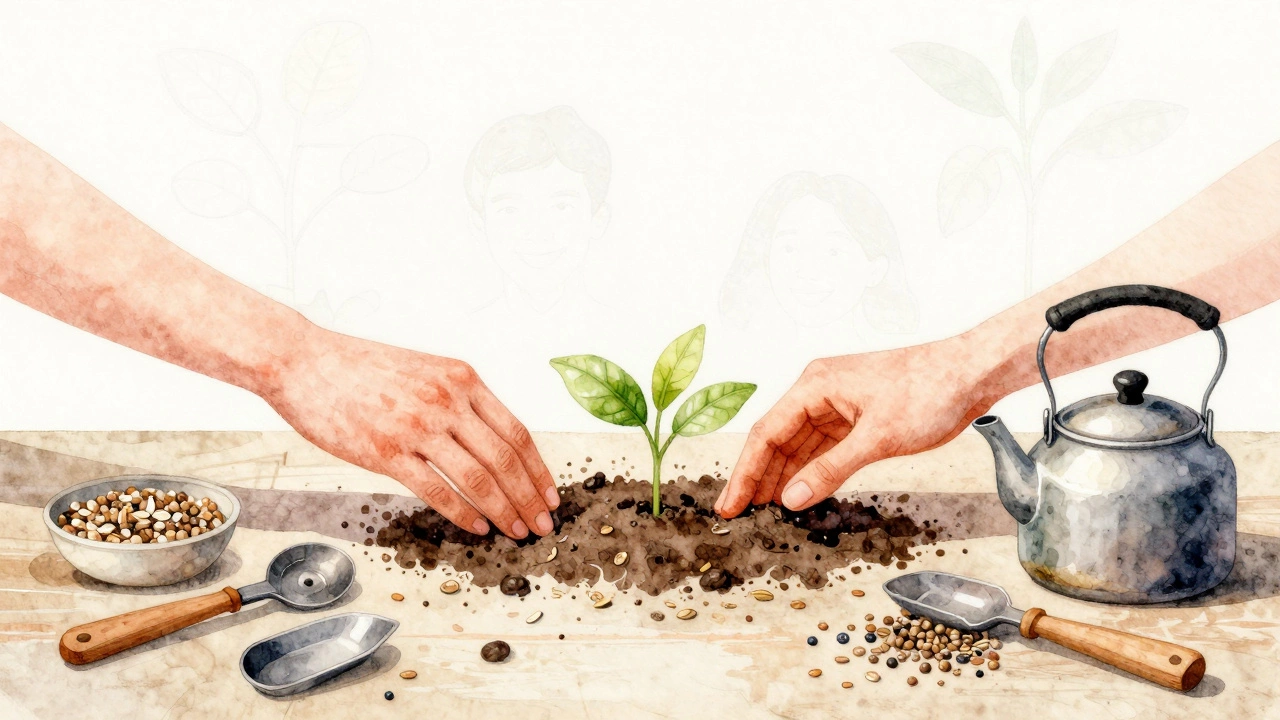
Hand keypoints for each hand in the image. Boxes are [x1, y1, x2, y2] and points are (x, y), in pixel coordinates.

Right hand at [262, 327, 557, 537]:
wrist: (304, 361)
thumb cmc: (360, 369)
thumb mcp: (425, 372)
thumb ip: (459, 402)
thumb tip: (489, 444)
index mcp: (462, 379)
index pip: (517, 431)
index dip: (538, 469)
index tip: (550, 496)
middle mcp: (447, 400)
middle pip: (505, 459)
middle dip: (529, 498)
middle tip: (542, 526)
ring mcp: (418, 426)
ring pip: (478, 478)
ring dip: (503, 511)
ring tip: (515, 532)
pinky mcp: (387, 452)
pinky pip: (437, 490)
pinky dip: (463, 513)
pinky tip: (476, 528)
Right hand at [715, 335, 991, 515]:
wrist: (971, 374)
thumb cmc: (929, 392)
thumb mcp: (877, 438)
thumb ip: (830, 470)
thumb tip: (791, 498)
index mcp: (815, 385)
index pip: (766, 433)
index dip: (745, 473)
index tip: (729, 505)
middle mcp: (819, 391)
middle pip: (776, 440)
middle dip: (758, 478)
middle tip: (741, 516)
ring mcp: (837, 404)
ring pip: (798, 446)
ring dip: (782, 477)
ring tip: (764, 512)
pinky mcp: (856, 416)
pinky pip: (822, 448)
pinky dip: (809, 471)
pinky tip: (799, 493)